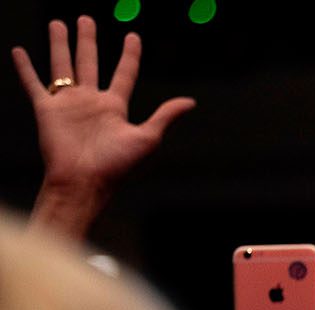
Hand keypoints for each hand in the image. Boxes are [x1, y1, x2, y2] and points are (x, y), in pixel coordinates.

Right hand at [13, 16, 193, 196]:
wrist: (84, 181)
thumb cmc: (116, 165)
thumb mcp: (147, 138)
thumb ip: (165, 116)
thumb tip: (190, 102)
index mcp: (115, 107)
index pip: (124, 74)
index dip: (130, 55)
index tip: (133, 36)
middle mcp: (91, 101)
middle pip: (89, 62)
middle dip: (88, 41)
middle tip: (86, 18)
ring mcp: (68, 103)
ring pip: (62, 65)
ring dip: (59, 44)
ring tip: (58, 23)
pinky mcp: (47, 109)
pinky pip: (33, 83)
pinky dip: (25, 67)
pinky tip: (19, 51)